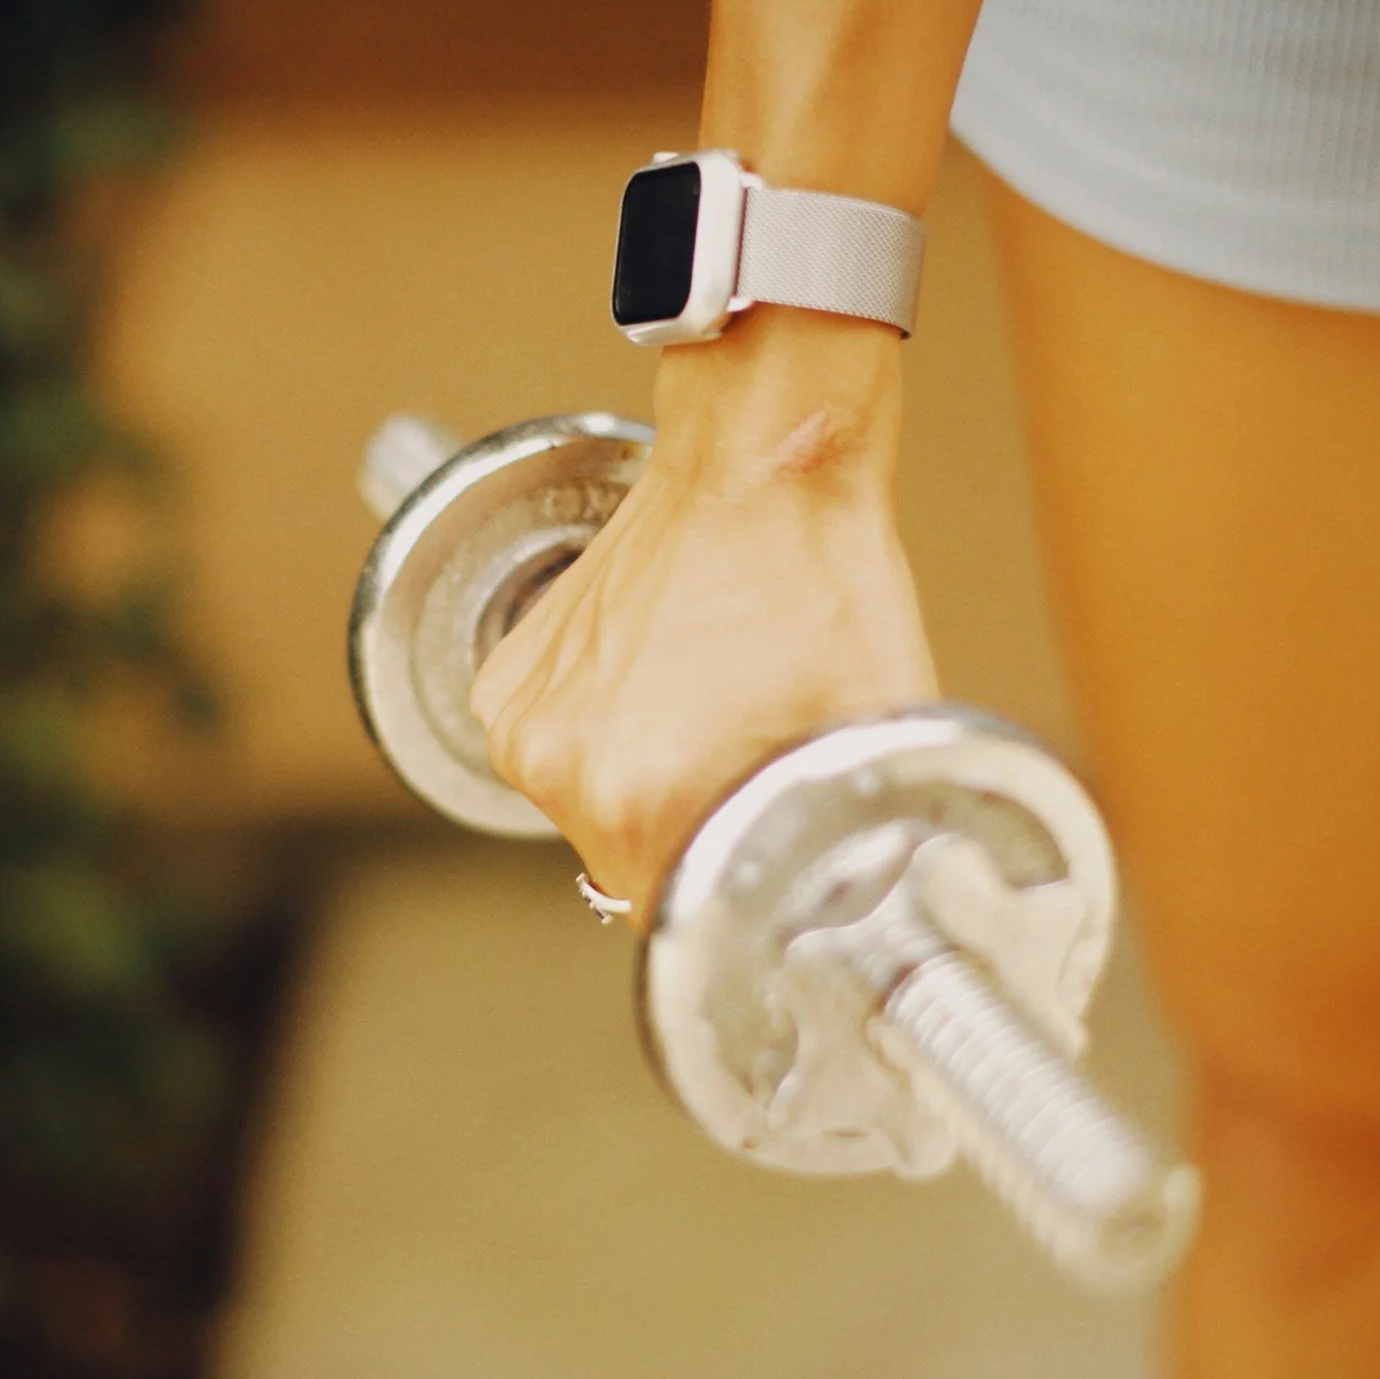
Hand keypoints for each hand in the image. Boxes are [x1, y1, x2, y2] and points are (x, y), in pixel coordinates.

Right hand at [469, 311, 940, 925]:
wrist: (758, 461)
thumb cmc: (818, 577)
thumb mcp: (872, 732)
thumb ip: (859, 838)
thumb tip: (866, 905)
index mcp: (642, 801)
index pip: (680, 917)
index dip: (733, 889)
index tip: (761, 848)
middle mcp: (564, 771)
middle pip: (629, 868)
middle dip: (688, 833)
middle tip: (744, 757)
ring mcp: (525, 723)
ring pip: (592, 807)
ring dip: (642, 780)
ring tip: (703, 704)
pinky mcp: (507, 680)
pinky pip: (558, 748)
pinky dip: (603, 729)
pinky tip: (658, 674)